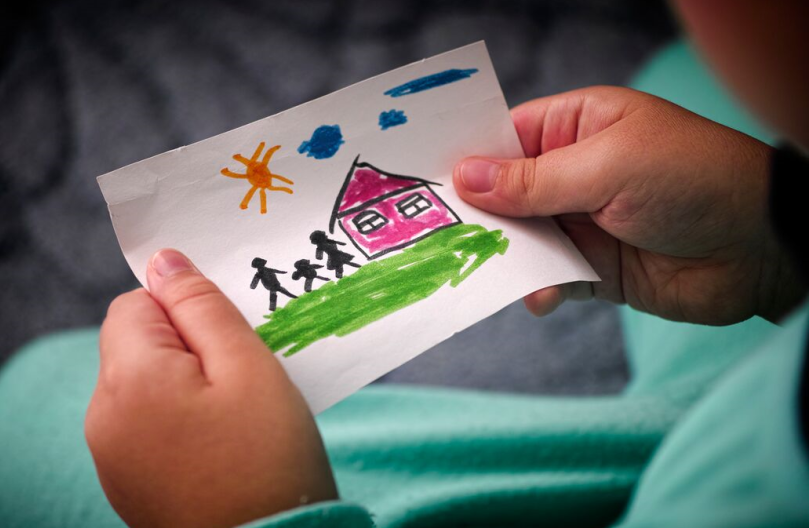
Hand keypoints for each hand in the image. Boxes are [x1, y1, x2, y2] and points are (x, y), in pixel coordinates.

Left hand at [85, 249, 337, 527]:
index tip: (230, 337)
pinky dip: (179, 419)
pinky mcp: (126, 483)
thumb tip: (162, 259)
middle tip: (242, 375)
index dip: (185, 308)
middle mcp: (102, 416)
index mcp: (127, 379)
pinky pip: (146, 424)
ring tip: (236, 415)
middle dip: (187, 345)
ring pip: (143, 383)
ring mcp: (110, 455)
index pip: (136, 302)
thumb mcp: (247, 366)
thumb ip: (201, 305)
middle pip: (136, 343)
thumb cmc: (267, 460)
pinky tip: (220, 444)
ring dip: (185, 383)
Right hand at [454, 86, 805, 324]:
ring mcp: (582, 221)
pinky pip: (547, 276)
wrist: (763, 250)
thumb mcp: (608, 168)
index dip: (466, 156)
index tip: (422, 180)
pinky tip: (539, 296)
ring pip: (519, 238)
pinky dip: (536, 287)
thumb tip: (464, 177)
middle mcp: (573, 171)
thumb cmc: (693, 180)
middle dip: (475, 214)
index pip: (505, 136)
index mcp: (577, 126)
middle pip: (503, 192)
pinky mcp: (593, 268)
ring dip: (503, 255)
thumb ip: (533, 180)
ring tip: (479, 269)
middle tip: (435, 234)